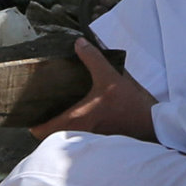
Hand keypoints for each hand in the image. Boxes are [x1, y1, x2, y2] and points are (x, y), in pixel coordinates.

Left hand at [33, 37, 158, 139]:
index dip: (33, 122)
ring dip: (61, 126)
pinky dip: (75, 129)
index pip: (41, 130)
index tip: (32, 111)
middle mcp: (79, 134)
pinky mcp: (100, 141)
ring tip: (62, 109)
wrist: (153, 125)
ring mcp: (89, 140)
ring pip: (65, 137)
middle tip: (46, 107)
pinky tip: (82, 115)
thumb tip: (79, 43)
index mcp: (75, 119)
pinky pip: (79, 138)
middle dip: (46, 123)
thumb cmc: (129, 105)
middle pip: (51, 135)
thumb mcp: (110, 77)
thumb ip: (93, 58)